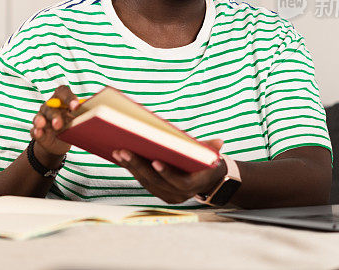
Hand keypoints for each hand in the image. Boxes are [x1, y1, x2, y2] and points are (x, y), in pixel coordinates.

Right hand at [30, 85, 79, 162]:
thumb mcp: (78, 119)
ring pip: (40, 117)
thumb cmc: (71, 125)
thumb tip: (97, 113)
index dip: (69, 98)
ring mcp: (42, 118)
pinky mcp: (37, 130)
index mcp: (62, 100)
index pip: (63, 92)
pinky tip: (38, 132)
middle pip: (51, 106)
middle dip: (55, 115)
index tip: (76, 106)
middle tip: (59, 124)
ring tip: (42, 124)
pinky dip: (36, 131)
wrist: (60, 143)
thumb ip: (84, 114)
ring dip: (42, 121)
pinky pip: (34, 130)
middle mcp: (50, 106)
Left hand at [112, 139, 226, 203]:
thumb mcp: (211, 155)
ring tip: (119, 152)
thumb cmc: (207, 162)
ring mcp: (168, 196)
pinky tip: (122, 157)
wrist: (208, 179)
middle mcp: (180, 195)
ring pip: (146, 182)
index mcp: (194, 185)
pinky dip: (132, 169)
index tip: (155, 161)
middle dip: (138, 165)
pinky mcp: (159, 193)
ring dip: (131, 167)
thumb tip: (219, 142)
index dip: (167, 173)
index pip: (179, 182)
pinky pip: (143, 181)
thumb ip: (211, 149)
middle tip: (124, 150)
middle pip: (156, 181)